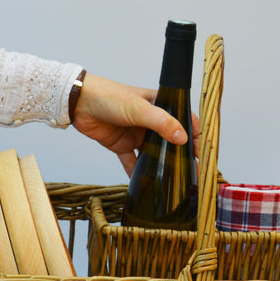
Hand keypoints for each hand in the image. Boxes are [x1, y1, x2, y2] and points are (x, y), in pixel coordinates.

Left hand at [71, 73, 199, 174]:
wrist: (78, 102)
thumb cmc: (109, 96)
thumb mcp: (139, 108)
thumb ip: (162, 122)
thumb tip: (183, 138)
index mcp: (158, 105)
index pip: (183, 119)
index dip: (194, 134)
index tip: (201, 151)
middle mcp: (150, 120)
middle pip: (170, 139)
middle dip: (180, 154)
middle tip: (192, 171)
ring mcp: (136, 133)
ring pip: (153, 152)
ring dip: (161, 164)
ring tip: (173, 181)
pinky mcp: (121, 145)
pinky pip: (132, 161)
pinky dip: (137, 172)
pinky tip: (145, 184)